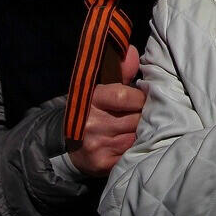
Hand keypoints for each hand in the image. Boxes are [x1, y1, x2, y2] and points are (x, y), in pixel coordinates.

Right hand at [68, 45, 145, 176]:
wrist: (68, 146)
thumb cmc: (92, 112)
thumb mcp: (100, 89)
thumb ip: (120, 72)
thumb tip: (133, 51)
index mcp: (91, 99)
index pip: (125, 97)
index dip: (140, 99)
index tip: (145, 100)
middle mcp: (92, 123)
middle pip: (135, 118)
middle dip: (145, 117)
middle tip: (148, 117)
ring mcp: (97, 145)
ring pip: (136, 137)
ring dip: (144, 133)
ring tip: (144, 130)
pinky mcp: (103, 164)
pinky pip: (132, 154)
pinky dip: (138, 150)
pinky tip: (136, 146)